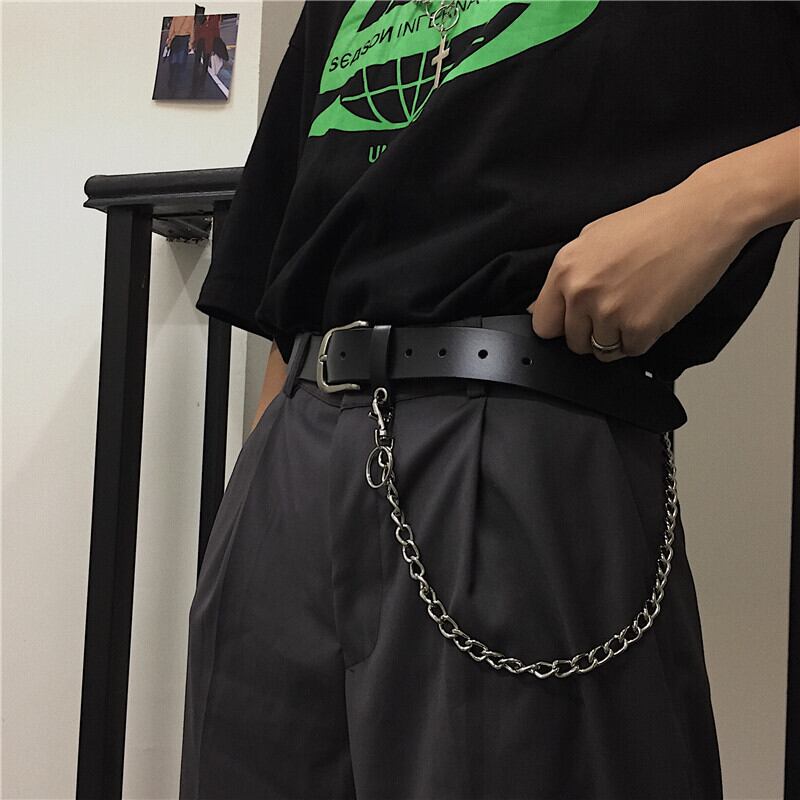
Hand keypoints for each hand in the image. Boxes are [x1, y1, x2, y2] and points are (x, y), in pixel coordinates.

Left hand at [527, 174, 753, 362]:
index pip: (543, 324)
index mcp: (565, 269)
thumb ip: (566, 276)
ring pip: (601, 351)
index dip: (560, 325)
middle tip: (616, 308)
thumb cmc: (653, 223)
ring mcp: (610, 313)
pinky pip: (631, 351)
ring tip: (636, 305)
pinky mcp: (640, 328)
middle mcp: (581, 293)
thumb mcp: (593, 239)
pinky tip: (652, 310)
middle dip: (591, 332)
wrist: (702, 218)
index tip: (573, 322)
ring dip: (617, 337)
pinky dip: (642, 338)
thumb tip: (541, 309)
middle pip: (572, 342)